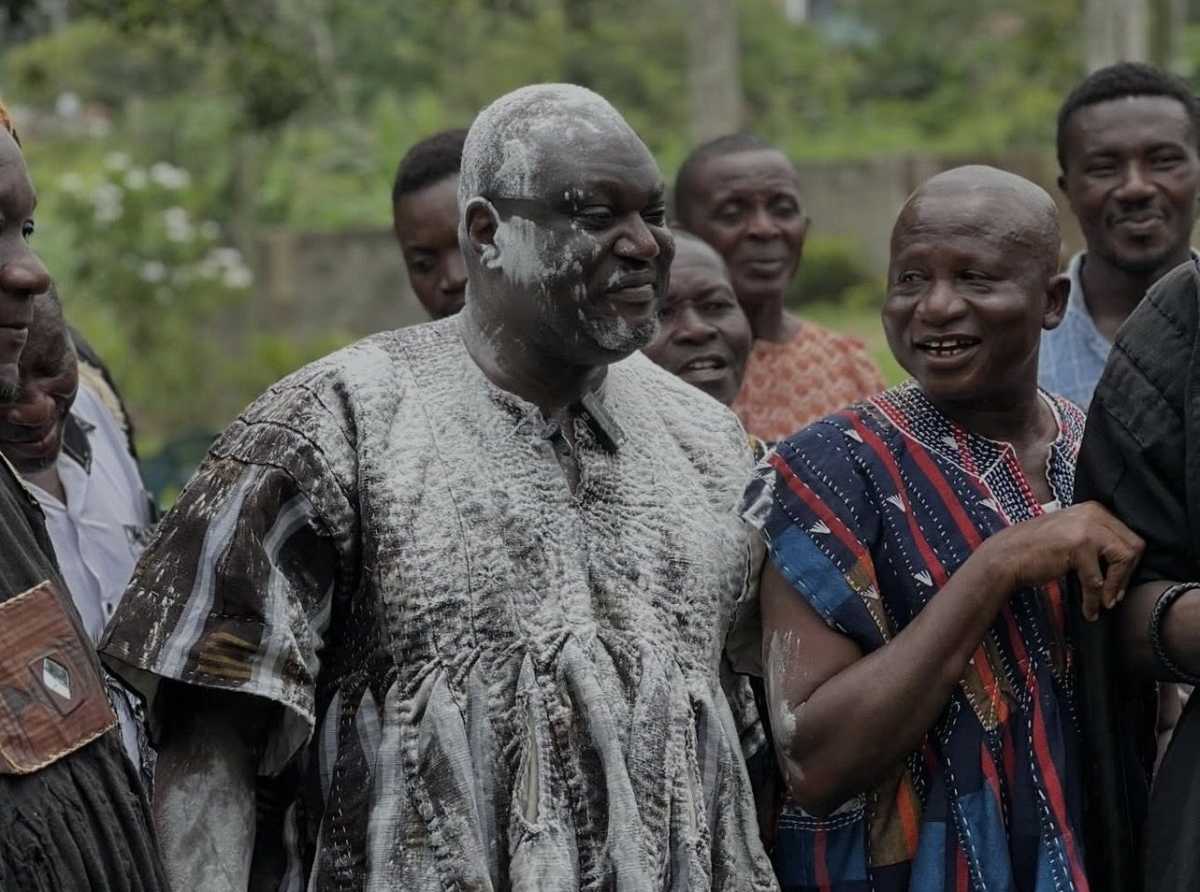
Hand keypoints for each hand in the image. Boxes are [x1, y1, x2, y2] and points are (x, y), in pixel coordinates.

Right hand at [979, 502, 1143, 620]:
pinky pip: (1097, 580)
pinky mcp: (1079, 546)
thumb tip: (1126, 559)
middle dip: (1126, 575)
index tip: (1116, 583)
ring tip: (1104, 603)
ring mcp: (1087, 528)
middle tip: (1113, 595)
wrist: (1005, 557)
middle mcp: (1093, 513)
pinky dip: (1095, 599)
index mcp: (1094, 509)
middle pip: (1133, 546)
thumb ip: (1095, 537)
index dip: (1127, 564)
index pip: (1128, 535)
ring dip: (1114, 587)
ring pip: (1123, 560)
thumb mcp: (1071, 534)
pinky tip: (1089, 610)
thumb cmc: (1035, 550)